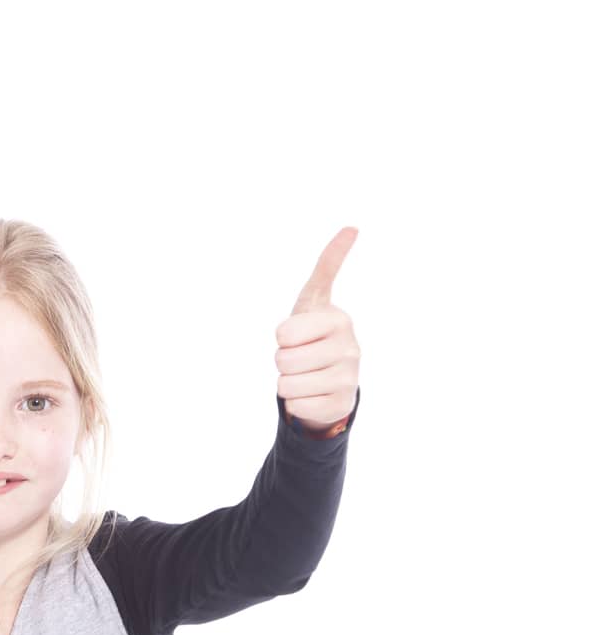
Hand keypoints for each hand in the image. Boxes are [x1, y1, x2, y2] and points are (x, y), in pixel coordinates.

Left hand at [275, 227, 360, 432]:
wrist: (331, 377)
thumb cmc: (314, 333)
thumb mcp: (315, 299)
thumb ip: (327, 265)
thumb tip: (352, 227)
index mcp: (339, 320)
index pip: (284, 333)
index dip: (283, 336)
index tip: (298, 334)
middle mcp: (350, 349)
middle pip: (283, 360)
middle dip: (283, 361)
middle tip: (301, 357)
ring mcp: (349, 379)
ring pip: (286, 386)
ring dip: (288, 382)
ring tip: (307, 375)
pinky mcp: (340, 405)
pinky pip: (296, 407)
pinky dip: (297, 403)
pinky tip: (314, 394)